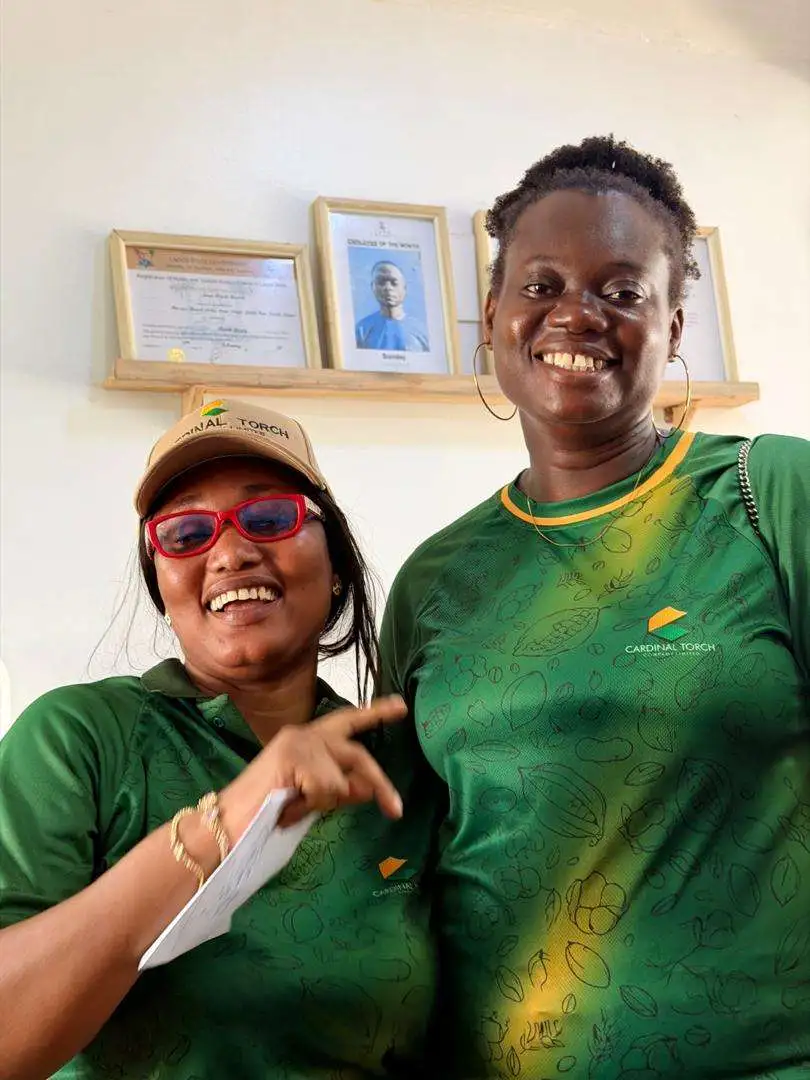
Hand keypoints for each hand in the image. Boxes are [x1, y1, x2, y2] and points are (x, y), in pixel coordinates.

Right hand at [219, 695, 406, 835]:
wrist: (227, 827)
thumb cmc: (265, 816)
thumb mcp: (312, 800)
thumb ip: (340, 789)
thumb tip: (369, 785)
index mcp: (307, 740)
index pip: (347, 721)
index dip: (375, 713)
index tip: (402, 706)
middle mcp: (303, 733)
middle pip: (356, 754)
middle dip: (379, 783)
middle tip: (396, 810)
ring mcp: (297, 742)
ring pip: (341, 780)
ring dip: (324, 804)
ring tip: (294, 808)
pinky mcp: (293, 756)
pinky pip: (327, 788)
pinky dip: (313, 805)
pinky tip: (288, 806)